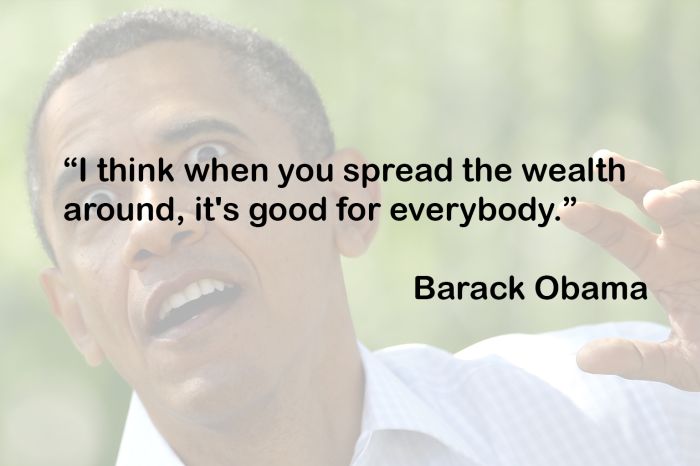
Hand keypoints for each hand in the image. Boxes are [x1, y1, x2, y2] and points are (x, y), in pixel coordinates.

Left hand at [558, 149, 699, 390]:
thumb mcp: (679, 364)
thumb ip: (635, 359)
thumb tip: (581, 360)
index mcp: (664, 266)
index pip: (622, 236)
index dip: (594, 221)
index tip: (564, 211)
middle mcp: (690, 244)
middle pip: (661, 199)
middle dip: (636, 181)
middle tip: (607, 168)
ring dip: (685, 197)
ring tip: (658, 202)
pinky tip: (693, 202)